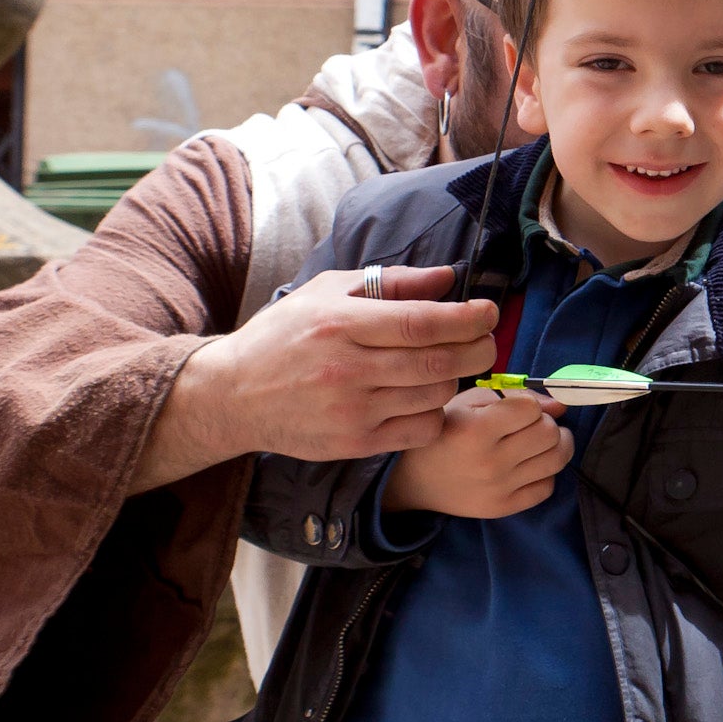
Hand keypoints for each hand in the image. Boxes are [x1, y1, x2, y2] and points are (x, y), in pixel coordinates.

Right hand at [135, 266, 500, 492]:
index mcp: (340, 324)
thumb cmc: (285, 336)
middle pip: (438, 363)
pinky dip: (435, 412)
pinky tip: (424, 397)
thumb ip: (391, 283)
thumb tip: (448, 278)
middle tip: (485, 341)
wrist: (233, 395)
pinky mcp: (355, 443)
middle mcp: (346, 369)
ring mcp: (352, 411)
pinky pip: (421, 429)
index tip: (488, 311)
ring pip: (435, 396)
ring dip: (454, 380)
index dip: (467, 318)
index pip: (421, 322)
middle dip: (477, 350)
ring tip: (447, 366)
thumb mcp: (327, 293)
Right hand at [381, 387, 571, 518]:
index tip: (518, 408)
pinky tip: (530, 465)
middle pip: (549, 433)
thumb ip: (514, 396)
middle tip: (532, 424)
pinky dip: (546, 472)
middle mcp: (489, 462)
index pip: (531, 408)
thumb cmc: (444, 433)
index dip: (528, 404)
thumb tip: (560, 406)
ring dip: (556, 445)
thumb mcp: (467, 403)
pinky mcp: (503, 508)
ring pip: (557, 459)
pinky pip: (547, 487)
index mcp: (474, 430)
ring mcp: (498, 488)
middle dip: (546, 422)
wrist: (417, 481)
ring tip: (541, 441)